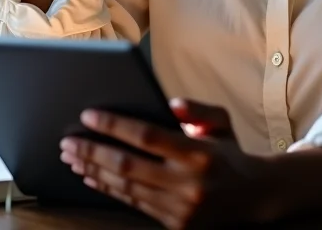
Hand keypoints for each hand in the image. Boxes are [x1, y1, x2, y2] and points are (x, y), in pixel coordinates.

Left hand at [59, 100, 281, 228]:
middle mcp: (188, 184)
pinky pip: (134, 205)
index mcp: (199, 152)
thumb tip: (170, 104)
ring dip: (95, 172)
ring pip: (126, 188)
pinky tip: (92, 177)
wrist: (254, 198)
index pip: (147, 136)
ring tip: (72, 158)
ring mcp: (181, 209)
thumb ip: (197, 109)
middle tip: (67, 141)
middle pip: (128, 165)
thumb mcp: (221, 121)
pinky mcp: (175, 226)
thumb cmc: (230, 152)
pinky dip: (109, 189)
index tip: (88, 115)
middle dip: (93, 151)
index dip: (114, 125)